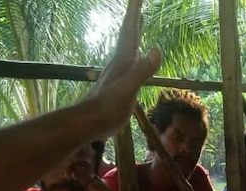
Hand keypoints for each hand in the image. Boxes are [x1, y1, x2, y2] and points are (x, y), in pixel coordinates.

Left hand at [87, 0, 161, 137]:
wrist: (89, 123)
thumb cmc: (108, 108)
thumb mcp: (127, 90)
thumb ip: (141, 71)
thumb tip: (156, 49)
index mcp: (123, 60)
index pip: (130, 31)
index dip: (135, 12)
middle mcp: (120, 61)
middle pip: (128, 33)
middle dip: (134, 15)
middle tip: (139, 0)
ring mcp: (118, 71)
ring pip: (128, 44)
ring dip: (134, 29)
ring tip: (139, 19)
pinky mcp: (119, 81)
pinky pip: (129, 57)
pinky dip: (134, 48)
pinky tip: (136, 52)